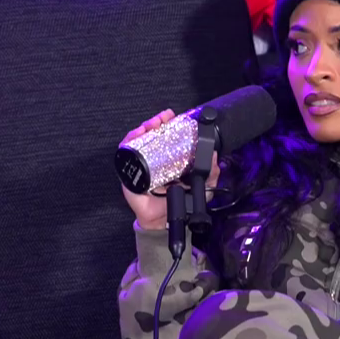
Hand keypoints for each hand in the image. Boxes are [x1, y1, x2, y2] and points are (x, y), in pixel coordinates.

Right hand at [119, 110, 221, 231]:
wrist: (164, 221)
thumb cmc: (178, 202)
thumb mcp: (202, 186)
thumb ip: (212, 172)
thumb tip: (215, 154)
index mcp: (167, 158)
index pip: (165, 135)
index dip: (167, 124)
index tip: (172, 116)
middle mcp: (152, 158)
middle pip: (150, 134)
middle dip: (154, 122)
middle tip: (162, 119)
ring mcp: (139, 165)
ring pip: (136, 140)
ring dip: (142, 129)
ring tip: (150, 126)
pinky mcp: (128, 173)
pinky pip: (124, 155)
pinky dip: (128, 142)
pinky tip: (136, 136)